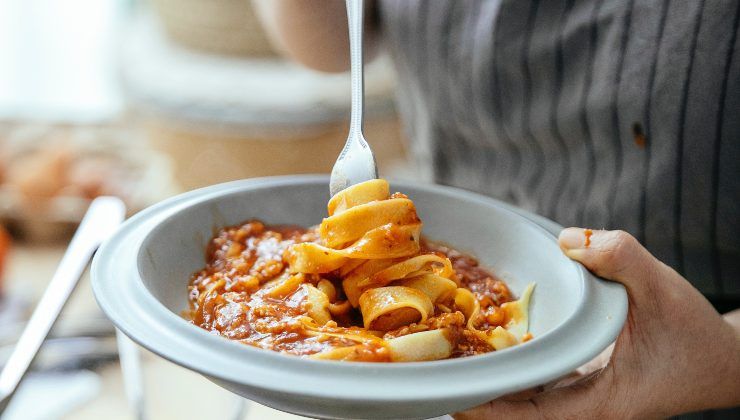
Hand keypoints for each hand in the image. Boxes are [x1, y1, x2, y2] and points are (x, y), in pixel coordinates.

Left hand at [454, 228, 739, 418]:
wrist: (723, 359)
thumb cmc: (697, 335)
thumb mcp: (664, 289)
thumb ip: (621, 259)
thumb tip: (570, 240)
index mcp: (600, 404)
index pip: (529, 417)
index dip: (488, 409)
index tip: (452, 396)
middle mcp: (585, 407)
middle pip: (516, 409)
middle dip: (477, 391)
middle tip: (435, 367)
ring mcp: (582, 397)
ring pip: (524, 396)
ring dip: (491, 377)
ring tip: (450, 352)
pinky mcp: (583, 382)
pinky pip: (538, 379)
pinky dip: (513, 364)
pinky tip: (491, 342)